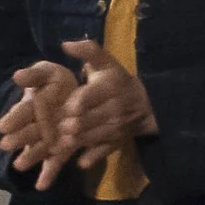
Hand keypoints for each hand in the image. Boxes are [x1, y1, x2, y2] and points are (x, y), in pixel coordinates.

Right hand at [0, 61, 76, 188]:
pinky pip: (55, 161)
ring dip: (30, 156)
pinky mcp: (61, 148)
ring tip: (20, 166)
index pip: (23, 111)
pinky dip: (49, 173)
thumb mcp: (46, 72)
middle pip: (29, 132)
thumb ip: (34, 75)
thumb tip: (17, 76)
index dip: (14, 118)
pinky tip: (42, 186)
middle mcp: (38, 124)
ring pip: (39, 148)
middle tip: (6, 145)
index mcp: (33, 105)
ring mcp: (49, 137)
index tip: (3, 126)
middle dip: (19, 138)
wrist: (79, 93)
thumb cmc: (55, 81)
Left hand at [52, 40, 158, 170]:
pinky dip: (90, 157)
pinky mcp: (115, 142)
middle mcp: (113, 109)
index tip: (67, 108)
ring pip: (91, 137)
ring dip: (75, 141)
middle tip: (58, 127)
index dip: (77, 103)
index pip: (89, 96)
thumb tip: (64, 44)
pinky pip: (102, 152)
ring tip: (59, 141)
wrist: (146, 104)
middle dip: (71, 125)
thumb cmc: (118, 80)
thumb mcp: (106, 62)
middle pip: (87, 120)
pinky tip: (79, 160)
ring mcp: (115, 128)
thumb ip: (87, 50)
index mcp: (108, 87)